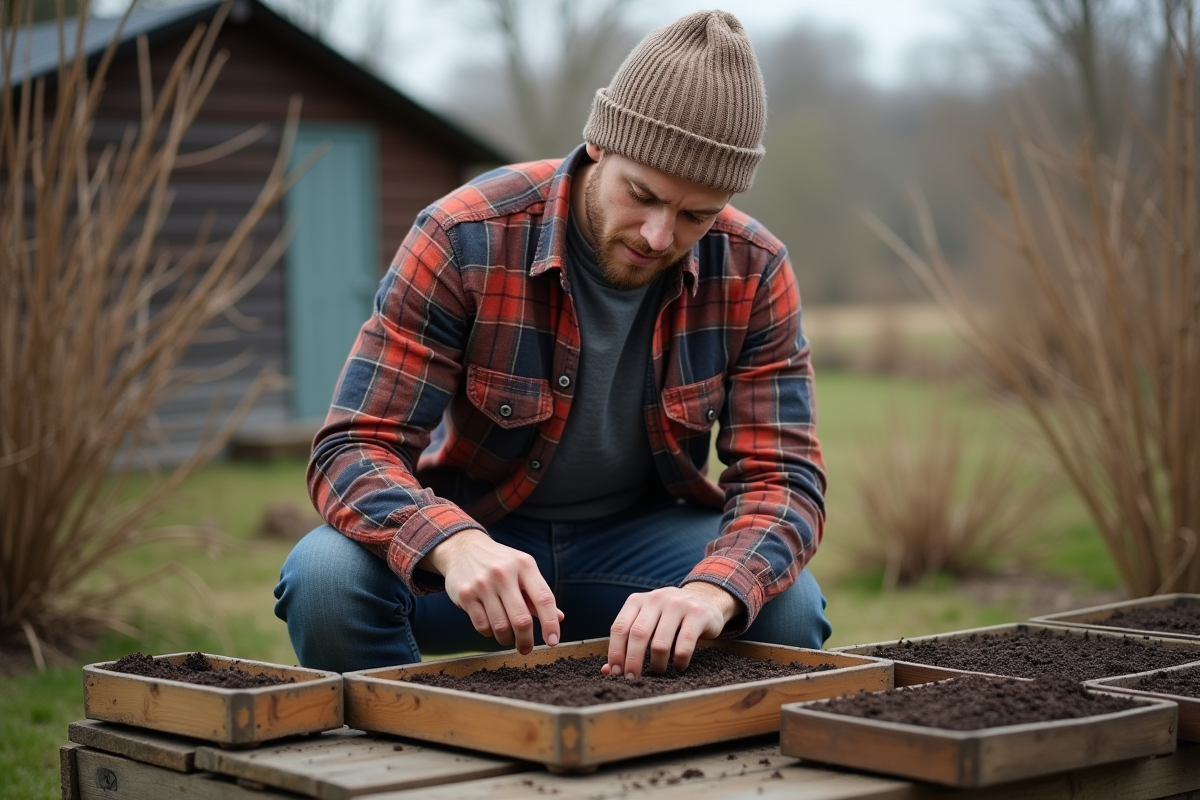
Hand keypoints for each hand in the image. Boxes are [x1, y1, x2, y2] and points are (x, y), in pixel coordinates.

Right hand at [421, 528, 562, 654]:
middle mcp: (504, 573)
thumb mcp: (523, 570)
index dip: (550, 623)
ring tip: (508, 638)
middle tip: (526, 649)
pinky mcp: (465, 594)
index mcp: (525, 565)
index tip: (553, 642)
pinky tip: (492, 628)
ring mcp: (483, 584)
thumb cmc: (501, 564)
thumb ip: (538, 594)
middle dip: (526, 640)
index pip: (544, 599)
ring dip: (506, 639)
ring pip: (500, 626)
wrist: (463, 548)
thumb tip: (559, 618)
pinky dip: (490, 633)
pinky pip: (482, 626)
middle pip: (521, 619)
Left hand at [603, 582, 739, 677]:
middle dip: (633, 661)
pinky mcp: (697, 614)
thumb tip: (607, 671)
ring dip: (657, 665)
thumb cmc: (669, 617)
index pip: (619, 628)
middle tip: (633, 679)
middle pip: (638, 635)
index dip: (615, 652)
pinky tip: (678, 667)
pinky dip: (679, 661)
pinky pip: (684, 644)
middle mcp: (655, 599)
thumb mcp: (647, 621)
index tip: (616, 673)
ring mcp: (677, 604)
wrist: (706, 599)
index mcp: (637, 600)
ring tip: (658, 673)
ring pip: (660, 642)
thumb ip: (628, 642)